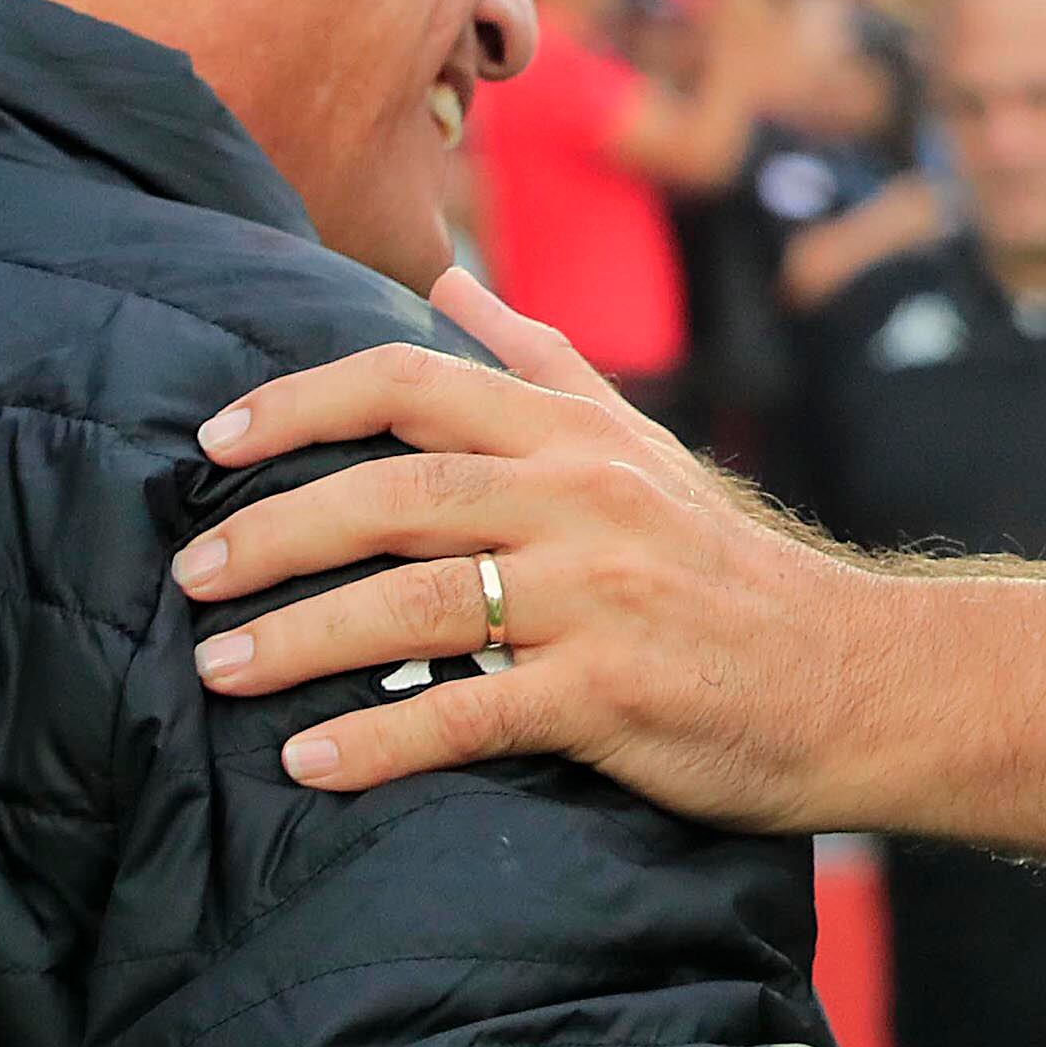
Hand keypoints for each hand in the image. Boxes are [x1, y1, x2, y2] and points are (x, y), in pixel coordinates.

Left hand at [179, 269, 898, 815]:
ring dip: (302, 638)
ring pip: (420, 602)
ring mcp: (602, 596)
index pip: (414, 384)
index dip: (301, 403)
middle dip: (274, 530)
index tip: (212, 440)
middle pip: (396, 494)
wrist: (856, 678)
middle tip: (189, 574)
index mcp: (577, 434)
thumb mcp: (643, 446)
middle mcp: (585, 498)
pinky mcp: (614, 695)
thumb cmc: (731, 570)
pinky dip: (380, 739)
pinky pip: (472, 712)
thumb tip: (449, 282)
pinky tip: (309, 764)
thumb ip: (540, 363)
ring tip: (217, 670)